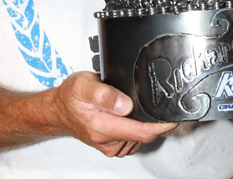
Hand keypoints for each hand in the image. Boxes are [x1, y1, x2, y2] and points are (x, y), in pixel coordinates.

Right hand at [53, 72, 177, 156]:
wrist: (58, 110)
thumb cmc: (70, 96)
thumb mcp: (84, 85)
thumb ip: (105, 95)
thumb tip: (126, 104)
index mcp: (102, 127)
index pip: (141, 132)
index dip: (161, 126)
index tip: (174, 117)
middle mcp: (108, 141)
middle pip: (143, 135)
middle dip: (154, 121)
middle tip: (154, 101)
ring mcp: (110, 146)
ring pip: (139, 138)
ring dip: (144, 124)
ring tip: (135, 105)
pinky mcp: (111, 146)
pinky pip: (132, 139)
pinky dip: (136, 128)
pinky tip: (130, 116)